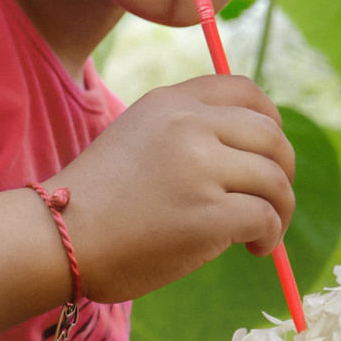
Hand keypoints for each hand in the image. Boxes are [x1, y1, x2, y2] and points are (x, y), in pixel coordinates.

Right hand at [57, 75, 295, 301]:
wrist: (58, 237)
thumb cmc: (95, 201)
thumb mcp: (137, 138)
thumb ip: (187, 133)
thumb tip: (253, 155)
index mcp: (171, 102)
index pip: (245, 90)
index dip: (270, 120)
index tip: (269, 151)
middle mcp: (189, 125)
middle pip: (270, 136)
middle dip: (283, 170)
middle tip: (273, 199)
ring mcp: (200, 167)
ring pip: (274, 179)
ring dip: (279, 209)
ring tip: (263, 233)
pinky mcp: (208, 213)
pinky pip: (264, 217)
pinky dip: (269, 236)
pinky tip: (253, 249)